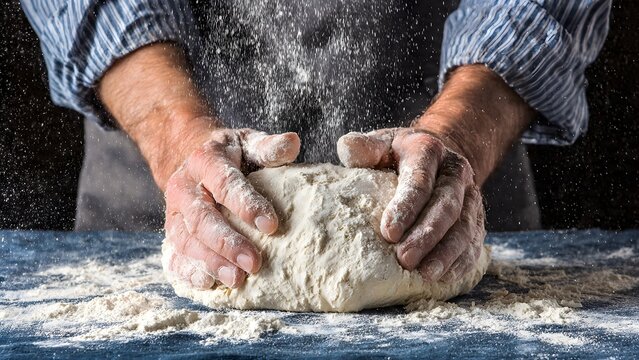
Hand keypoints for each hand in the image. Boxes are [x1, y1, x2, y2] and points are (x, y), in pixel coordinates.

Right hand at [163, 128, 299, 288]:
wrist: (188, 154)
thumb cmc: (230, 154)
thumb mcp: (248, 143)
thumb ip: (269, 147)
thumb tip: (293, 142)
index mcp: (206, 160)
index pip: (225, 184)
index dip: (247, 205)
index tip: (271, 225)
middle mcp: (184, 187)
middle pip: (202, 218)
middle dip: (228, 243)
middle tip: (254, 263)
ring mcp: (173, 212)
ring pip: (185, 239)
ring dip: (210, 262)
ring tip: (237, 279)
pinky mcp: (171, 231)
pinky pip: (173, 254)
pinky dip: (187, 271)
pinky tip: (208, 284)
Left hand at [337, 128, 485, 282]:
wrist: (439, 155)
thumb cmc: (399, 154)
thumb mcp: (382, 143)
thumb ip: (366, 147)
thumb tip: (348, 147)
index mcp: (429, 151)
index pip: (420, 180)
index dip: (406, 207)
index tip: (388, 233)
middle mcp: (455, 173)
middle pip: (446, 206)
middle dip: (427, 235)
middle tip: (405, 259)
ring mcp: (470, 197)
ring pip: (464, 227)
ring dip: (446, 253)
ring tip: (426, 275)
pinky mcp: (477, 219)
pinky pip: (474, 243)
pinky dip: (462, 262)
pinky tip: (445, 278)